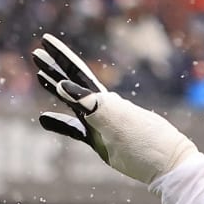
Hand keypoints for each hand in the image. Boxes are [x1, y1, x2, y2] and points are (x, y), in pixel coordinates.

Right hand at [33, 34, 200, 182]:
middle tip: (36, 53)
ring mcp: (100, 124)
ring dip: (56, 90)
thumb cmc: (147, 141)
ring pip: (71, 102)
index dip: (61, 56)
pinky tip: (44, 119)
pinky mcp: (100, 142)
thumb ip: (90, 105)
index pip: (77, 72)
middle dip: (54, 68)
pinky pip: (75, 129)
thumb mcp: (119, 122)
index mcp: (105, 99)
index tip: (45, 40)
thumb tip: (63, 86)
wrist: (166, 164)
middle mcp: (100, 108)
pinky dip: (60, 123)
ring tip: (39, 76)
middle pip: (72, 82)